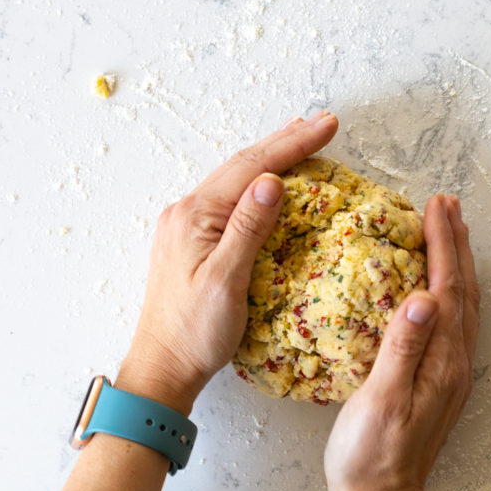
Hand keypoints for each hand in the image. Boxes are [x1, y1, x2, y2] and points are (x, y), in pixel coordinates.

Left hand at [117, 112, 338, 413]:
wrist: (162, 367)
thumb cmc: (194, 333)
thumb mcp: (225, 281)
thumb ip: (247, 229)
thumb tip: (271, 181)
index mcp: (195, 216)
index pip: (252, 168)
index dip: (293, 145)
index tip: (328, 126)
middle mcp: (187, 213)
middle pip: (242, 165)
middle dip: (285, 141)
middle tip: (323, 123)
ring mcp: (186, 226)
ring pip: (235, 179)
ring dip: (270, 158)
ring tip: (300, 139)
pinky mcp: (191, 242)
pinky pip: (229, 198)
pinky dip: (256, 182)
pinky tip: (269, 183)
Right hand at [325, 194, 478, 490]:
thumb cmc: (369, 458)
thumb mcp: (380, 401)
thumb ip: (402, 348)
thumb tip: (423, 297)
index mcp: (442, 363)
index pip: (447, 289)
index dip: (443, 244)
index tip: (436, 205)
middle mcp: (454, 365)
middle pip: (463, 291)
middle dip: (456, 244)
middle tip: (446, 204)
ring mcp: (449, 376)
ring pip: (462, 307)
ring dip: (457, 265)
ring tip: (447, 232)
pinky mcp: (438, 384)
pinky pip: (451, 324)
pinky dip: (448, 292)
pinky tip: (434, 288)